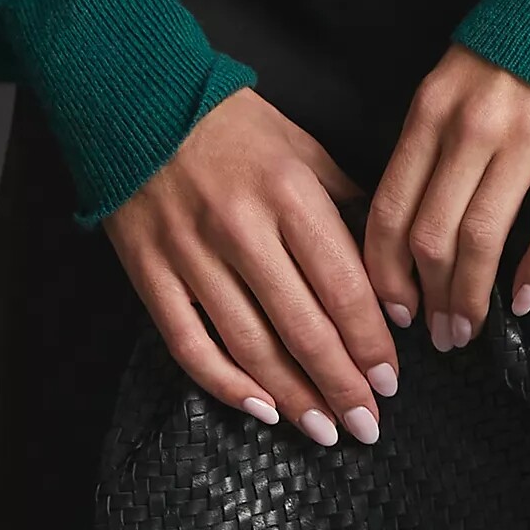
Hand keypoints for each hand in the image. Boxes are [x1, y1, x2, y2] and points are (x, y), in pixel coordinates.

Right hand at [101, 85, 398, 446]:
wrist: (139, 101)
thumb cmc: (231, 124)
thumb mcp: (301, 144)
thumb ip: (344, 198)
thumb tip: (386, 251)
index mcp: (288, 191)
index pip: (341, 282)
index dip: (369, 340)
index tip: (390, 379)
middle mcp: (242, 228)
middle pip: (302, 325)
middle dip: (341, 384)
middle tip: (368, 423)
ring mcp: (191, 254)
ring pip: (250, 344)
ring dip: (294, 395)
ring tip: (324, 428)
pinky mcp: (150, 273)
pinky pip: (190, 344)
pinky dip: (225, 384)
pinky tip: (259, 407)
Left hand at [363, 43, 529, 350]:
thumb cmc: (519, 40)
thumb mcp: (455, 78)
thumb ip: (434, 139)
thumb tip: (414, 221)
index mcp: (432, 110)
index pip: (389, 207)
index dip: (384, 271)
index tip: (391, 310)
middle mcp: (470, 126)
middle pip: (431, 235)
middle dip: (428, 299)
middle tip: (437, 336)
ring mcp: (527, 134)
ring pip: (482, 238)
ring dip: (470, 297)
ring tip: (468, 329)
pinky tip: (527, 299)